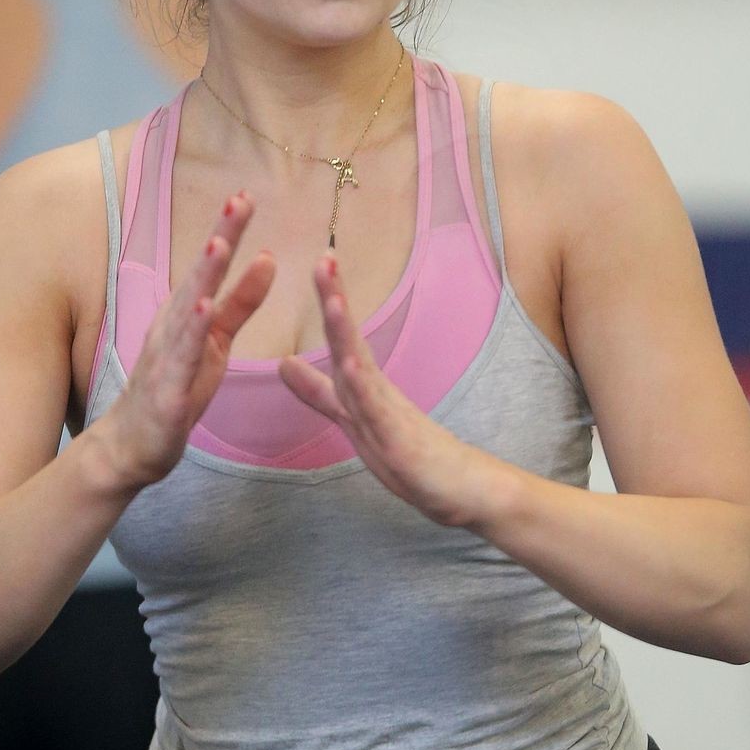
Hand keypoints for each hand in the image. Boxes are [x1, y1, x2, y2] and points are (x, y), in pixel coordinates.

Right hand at [93, 191, 273, 488]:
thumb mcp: (217, 341)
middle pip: (198, 277)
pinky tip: (203, 311)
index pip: (211, 267)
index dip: (229, 231)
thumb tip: (268, 258)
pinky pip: (182, 361)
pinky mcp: (167, 392)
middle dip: (219, 238)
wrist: (133, 445)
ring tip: (220, 243)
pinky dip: (191, 335)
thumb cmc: (176, 389)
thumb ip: (242, 301)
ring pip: (188, 312)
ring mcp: (167, 358)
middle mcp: (173, 328)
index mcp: (187, 314)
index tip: (246, 195)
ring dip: (202, 277)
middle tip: (239, 201)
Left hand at [279, 255, 499, 530]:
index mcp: (366, 387)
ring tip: (334, 299)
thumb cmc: (414, 457)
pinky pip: (377, 413)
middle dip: (336, 300)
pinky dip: (363, 388)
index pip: (342, 338)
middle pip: (351, 341)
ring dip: (348, 335)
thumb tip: (284, 363)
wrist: (465, 490)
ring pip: (363, 369)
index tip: (320, 262)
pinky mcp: (399, 442)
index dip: (330, 301)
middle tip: (325, 260)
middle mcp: (378, 392)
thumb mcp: (354, 420)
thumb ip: (320, 392)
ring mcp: (390, 415)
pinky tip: (350, 362)